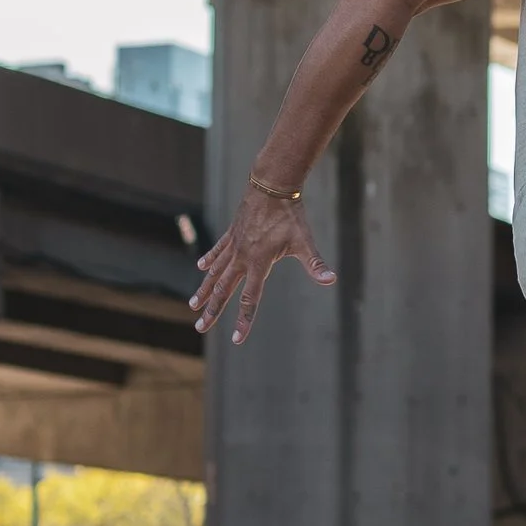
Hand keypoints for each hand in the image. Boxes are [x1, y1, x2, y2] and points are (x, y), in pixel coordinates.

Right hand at [191, 185, 333, 347]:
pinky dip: (208, 260)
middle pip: (224, 290)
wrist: (272, 185)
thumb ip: (315, 263)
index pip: (249, 299)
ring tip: (193, 304)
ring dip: (205, 289)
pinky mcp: (232, 233)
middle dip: (213, 311)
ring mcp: (234, 245)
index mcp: (259, 263)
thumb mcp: (304, 241)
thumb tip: (331, 279)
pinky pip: (217, 250)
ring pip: (215, 272)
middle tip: (200, 328)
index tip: (236, 339)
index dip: (244, 320)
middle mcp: (242, 257)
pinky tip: (200, 268)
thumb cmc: (290, 215)